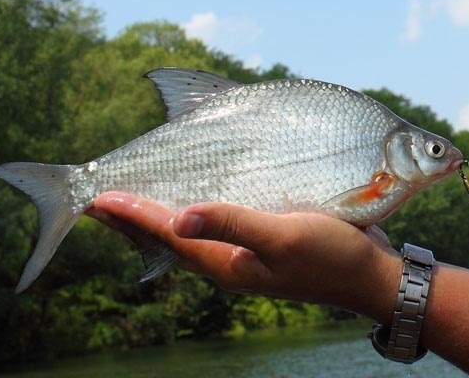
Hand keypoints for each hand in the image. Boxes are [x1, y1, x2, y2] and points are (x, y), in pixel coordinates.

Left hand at [87, 193, 400, 319]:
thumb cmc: (332, 256)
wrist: (372, 276)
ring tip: (132, 195)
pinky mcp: (263, 240)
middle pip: (168, 238)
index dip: (132, 213)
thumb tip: (177, 218)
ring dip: (158, 212)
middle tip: (97, 192)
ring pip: (187, 232)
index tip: (97, 193)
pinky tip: (194, 198)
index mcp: (226, 263)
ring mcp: (246, 253)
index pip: (167, 235)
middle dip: (132, 217)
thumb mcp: (283, 237)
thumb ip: (233, 224)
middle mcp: (229, 260)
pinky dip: (191, 210)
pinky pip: (213, 225)